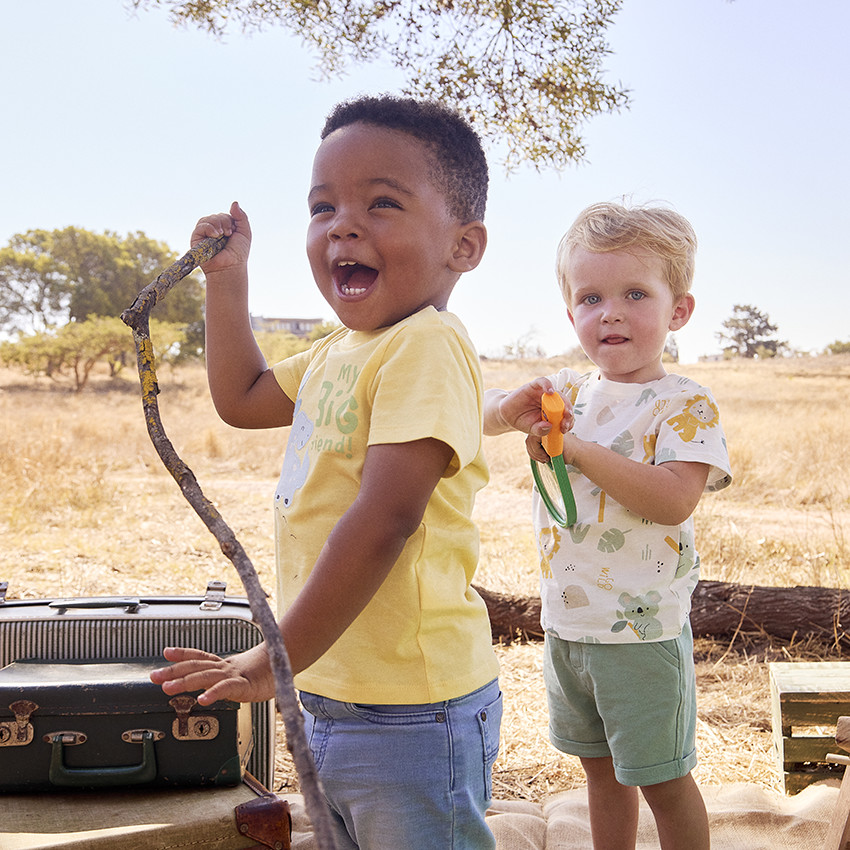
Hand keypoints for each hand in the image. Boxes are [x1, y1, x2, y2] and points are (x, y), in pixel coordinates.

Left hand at [149, 643, 273, 705]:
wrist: (285, 666)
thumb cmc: (264, 672)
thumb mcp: (240, 674)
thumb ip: (225, 679)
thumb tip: (214, 685)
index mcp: (223, 665)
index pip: (199, 657)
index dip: (182, 654)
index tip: (166, 652)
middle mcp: (224, 667)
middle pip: (195, 667)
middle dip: (173, 671)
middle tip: (154, 676)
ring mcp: (232, 675)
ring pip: (204, 677)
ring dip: (184, 682)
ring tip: (168, 688)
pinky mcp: (243, 685)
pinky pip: (225, 689)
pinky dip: (212, 694)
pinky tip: (201, 700)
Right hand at [191, 201, 251, 273]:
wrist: (230, 266)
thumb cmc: (238, 253)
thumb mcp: (245, 233)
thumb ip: (241, 217)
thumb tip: (234, 202)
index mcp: (224, 228)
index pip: (224, 215)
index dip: (230, 220)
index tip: (233, 232)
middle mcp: (213, 230)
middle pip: (216, 216)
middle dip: (224, 222)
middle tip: (229, 234)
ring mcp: (204, 234)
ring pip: (208, 219)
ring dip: (217, 224)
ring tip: (222, 235)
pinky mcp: (196, 239)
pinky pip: (200, 226)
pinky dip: (209, 228)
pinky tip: (215, 235)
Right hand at [496, 380, 571, 431]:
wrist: (507, 415)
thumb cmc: (522, 421)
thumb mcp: (531, 430)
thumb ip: (540, 430)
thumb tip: (549, 427)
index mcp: (554, 413)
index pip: (565, 414)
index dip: (568, 421)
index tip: (565, 428)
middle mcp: (551, 402)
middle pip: (564, 403)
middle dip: (568, 412)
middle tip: (566, 419)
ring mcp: (543, 393)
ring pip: (557, 394)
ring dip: (562, 401)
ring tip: (562, 409)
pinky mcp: (534, 386)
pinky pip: (543, 382)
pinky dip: (547, 385)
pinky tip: (550, 391)